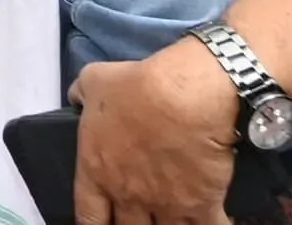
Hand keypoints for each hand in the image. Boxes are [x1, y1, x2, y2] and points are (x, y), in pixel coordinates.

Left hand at [72, 36, 245, 224]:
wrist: (186, 97)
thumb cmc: (136, 87)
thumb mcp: (94, 81)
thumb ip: (82, 95)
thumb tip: (77, 98)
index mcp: (96, 171)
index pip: (88, 217)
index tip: (101, 222)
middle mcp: (128, 196)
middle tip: (140, 217)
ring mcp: (165, 205)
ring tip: (171, 217)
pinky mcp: (202, 206)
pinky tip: (213, 221)